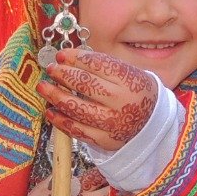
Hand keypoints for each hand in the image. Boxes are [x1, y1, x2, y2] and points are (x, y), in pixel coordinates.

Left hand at [38, 48, 157, 151]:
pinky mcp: (105, 140)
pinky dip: (61, 120)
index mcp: (130, 81)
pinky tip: (50, 111)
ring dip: (56, 96)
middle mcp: (122, 102)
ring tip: (44, 87)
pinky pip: (78, 130)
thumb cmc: (135, 93)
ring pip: (78, 108)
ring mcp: (113, 123)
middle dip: (63, 74)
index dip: (76, 58)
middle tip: (51, 69)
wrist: (153, 125)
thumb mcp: (128, 74)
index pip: (98, 65)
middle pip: (86, 85)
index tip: (61, 55)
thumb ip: (102, 66)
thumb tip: (67, 59)